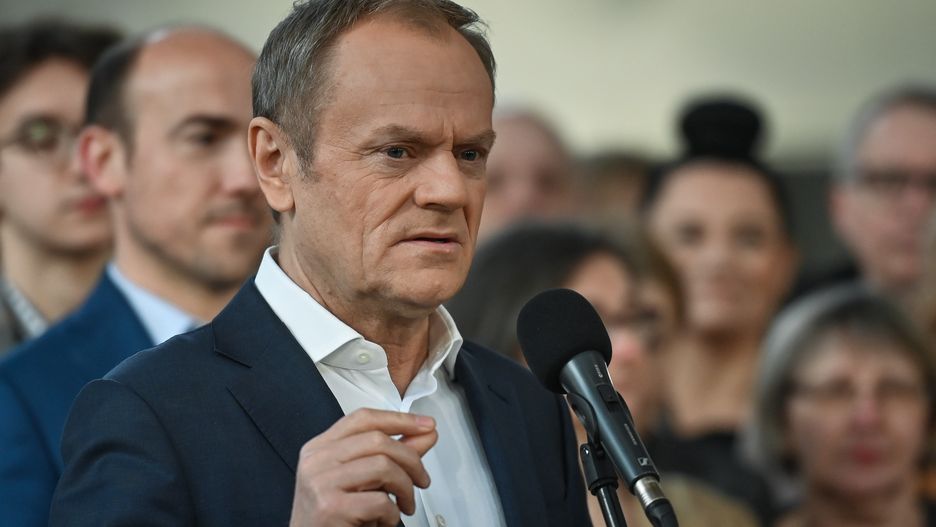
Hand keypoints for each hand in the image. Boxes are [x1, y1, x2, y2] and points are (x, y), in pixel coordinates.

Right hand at [288, 408, 437, 526]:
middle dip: (412, 460)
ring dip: (405, 488)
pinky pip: (379, 501)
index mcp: (321, 448)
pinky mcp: (330, 507)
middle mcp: (317, 460)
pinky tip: (385, 520)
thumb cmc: (335, 517)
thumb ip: (393, 454)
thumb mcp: (363, 480)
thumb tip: (425, 433)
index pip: (363, 419)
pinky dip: (392, 514)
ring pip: (383, 467)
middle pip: (378, 440)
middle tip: (421, 479)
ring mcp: (321, 482)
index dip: (399, 419)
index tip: (426, 425)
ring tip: (405, 504)